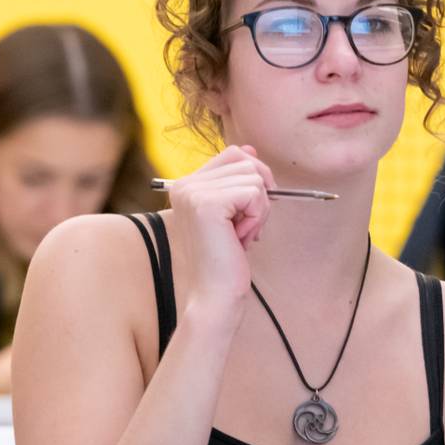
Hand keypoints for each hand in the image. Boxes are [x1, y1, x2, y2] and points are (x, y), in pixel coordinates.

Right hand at [163, 144, 275, 321]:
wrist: (215, 294)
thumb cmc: (226, 258)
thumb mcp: (234, 213)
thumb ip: (238, 181)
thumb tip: (251, 150)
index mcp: (186, 185)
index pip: (234, 154)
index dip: (254, 177)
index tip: (249, 209)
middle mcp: (185, 184)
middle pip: (247, 162)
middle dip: (259, 196)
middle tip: (245, 228)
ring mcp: (193, 192)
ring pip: (254, 178)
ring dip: (259, 210)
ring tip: (240, 235)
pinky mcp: (207, 203)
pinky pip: (255, 193)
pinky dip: (258, 217)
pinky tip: (240, 239)